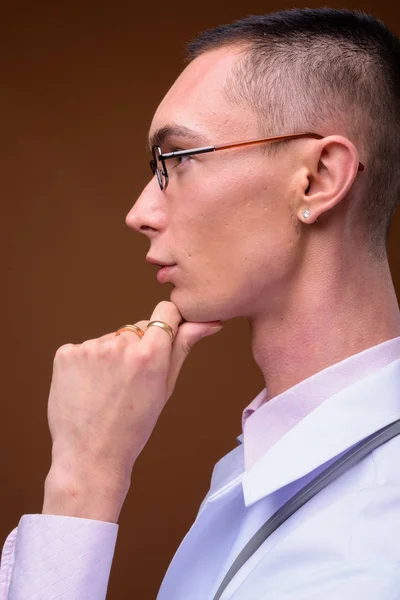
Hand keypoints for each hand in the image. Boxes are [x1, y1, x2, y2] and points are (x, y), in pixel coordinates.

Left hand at [42, 301, 222, 521]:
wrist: (90, 456)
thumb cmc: (133, 427)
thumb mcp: (165, 387)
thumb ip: (183, 347)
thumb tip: (208, 322)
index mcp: (151, 353)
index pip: (165, 312)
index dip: (166, 324)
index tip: (162, 339)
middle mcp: (121, 344)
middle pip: (136, 329)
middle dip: (136, 348)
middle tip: (129, 382)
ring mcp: (90, 348)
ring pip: (110, 340)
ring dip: (110, 357)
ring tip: (107, 389)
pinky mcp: (66, 354)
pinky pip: (84, 348)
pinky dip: (86, 364)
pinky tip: (88, 388)